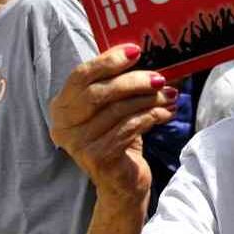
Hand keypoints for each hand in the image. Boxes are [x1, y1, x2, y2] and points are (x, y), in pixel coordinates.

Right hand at [49, 44, 176, 204]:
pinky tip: (167, 113)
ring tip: (170, 95)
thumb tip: (153, 54)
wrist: (123, 182)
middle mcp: (63, 125)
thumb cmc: (120, 137)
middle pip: (99, 92)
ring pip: (119, 110)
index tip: (136, 51)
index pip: (80, 75)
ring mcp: (78, 143)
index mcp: (62, 106)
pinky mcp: (97, 156)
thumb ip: (122, 83)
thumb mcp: (117, 107)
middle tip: (159, 78)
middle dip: (133, 81)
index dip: (108, 61)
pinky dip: (152, 116)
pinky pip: (130, 128)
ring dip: (149, 100)